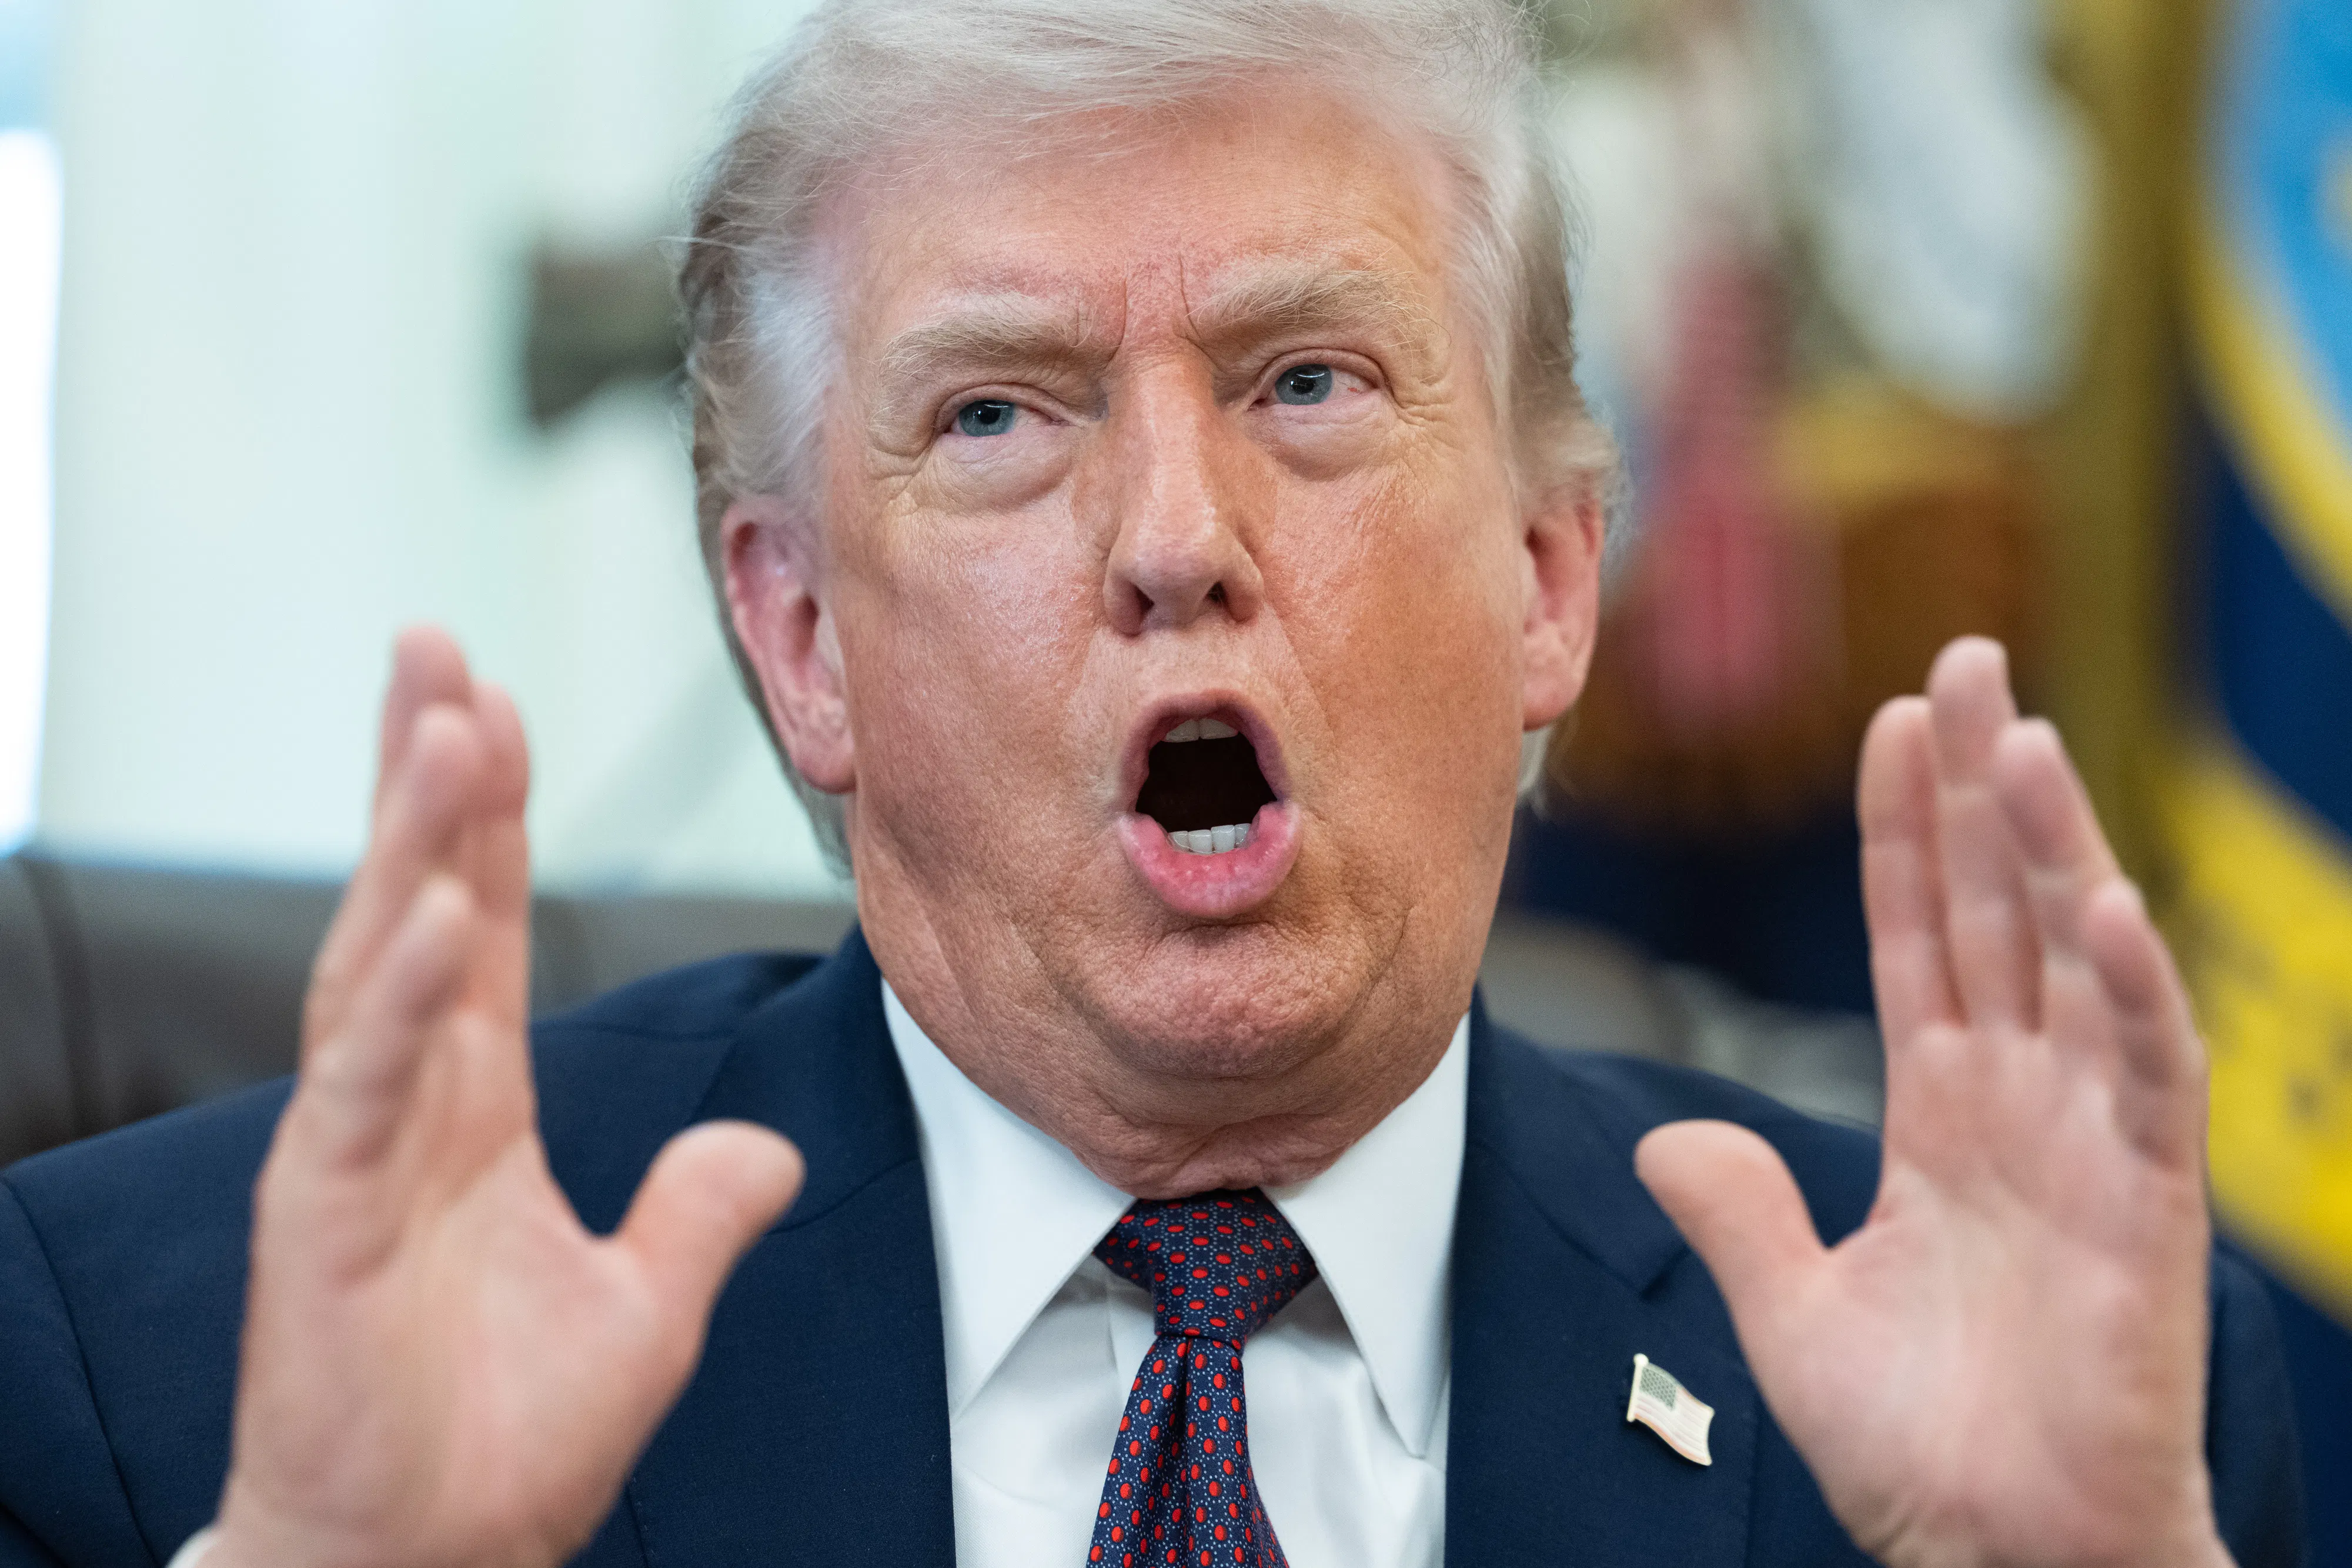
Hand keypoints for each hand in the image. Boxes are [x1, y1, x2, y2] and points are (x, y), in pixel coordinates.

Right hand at [209, 630, 804, 1567]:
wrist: (427, 1559)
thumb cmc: (503, 1440)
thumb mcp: (645, 1308)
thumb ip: (699, 1212)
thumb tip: (761, 1149)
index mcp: (473, 1110)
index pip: (483, 926)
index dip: (488, 817)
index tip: (494, 700)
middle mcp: (405, 1106)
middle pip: (417, 903)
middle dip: (427, 775)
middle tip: (437, 644)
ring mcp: (354, 1155)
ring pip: (379, 962)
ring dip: (411, 840)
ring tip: (441, 719)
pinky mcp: (319, 1223)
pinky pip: (361, 1089)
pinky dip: (396, 998)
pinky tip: (430, 913)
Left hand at [1636, 639, 2229, 1567]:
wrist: (1996, 1554)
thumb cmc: (1923, 1445)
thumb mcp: (1792, 1310)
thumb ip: (1736, 1211)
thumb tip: (1672, 1133)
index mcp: (1943, 1116)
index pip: (1916, 937)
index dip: (1904, 832)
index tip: (1889, 723)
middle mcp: (2020, 1106)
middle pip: (1995, 914)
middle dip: (1980, 790)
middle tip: (1966, 659)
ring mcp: (2090, 1147)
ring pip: (2073, 963)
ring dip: (2051, 848)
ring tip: (2021, 733)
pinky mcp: (2147, 1211)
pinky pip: (2147, 1080)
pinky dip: (2131, 993)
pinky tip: (2106, 905)